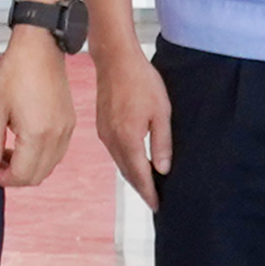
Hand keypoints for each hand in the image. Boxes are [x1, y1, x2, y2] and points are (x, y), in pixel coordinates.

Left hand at [0, 29, 85, 186]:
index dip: (2, 179)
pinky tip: (24, 142)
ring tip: (8, 151)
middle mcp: (57, 136)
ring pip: (49, 167)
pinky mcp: (69, 123)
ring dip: (28, 167)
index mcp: (37, 134)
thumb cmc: (15, 71)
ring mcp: (66, 130)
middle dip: (14, 176)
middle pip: (37, 176)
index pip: (22, 175)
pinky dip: (41, 156)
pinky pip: (57, 153)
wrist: (40, 46)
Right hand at [96, 42, 173, 202]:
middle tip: (154, 200)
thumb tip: (163, 169)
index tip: (157, 206)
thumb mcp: (161, 112)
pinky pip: (114, 151)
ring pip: (119, 163)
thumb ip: (162, 143)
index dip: (149, 192)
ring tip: (147, 185)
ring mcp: (104, 133)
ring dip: (132, 175)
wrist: (115, 59)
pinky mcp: (101, 125)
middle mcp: (112, 140)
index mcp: (128, 139)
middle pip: (127, 173)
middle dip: (141, 188)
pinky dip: (125, 162)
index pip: (140, 175)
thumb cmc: (141, 81)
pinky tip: (134, 161)